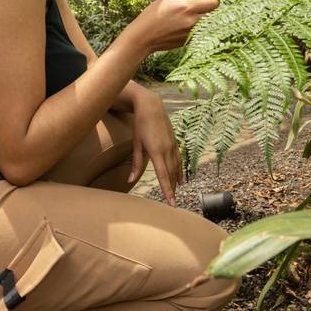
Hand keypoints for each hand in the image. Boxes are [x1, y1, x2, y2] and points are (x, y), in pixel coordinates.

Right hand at [126, 0, 218, 56]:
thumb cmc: (152, 14)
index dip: (213, 2)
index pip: (214, 4)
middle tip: (200, 10)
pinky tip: (185, 28)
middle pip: (213, 16)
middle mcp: (192, 21)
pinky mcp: (188, 42)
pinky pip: (199, 34)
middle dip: (209, 13)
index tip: (208, 1)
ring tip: (191, 20)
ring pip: (207, 26)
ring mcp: (191, 33)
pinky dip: (197, 31)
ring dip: (204, 22)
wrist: (143, 37)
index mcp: (188, 7)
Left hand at [126, 91, 182, 206]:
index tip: (171, 203)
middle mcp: (168, 150)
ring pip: (176, 168)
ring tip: (175, 194)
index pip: (163, 176)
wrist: (151, 106)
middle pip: (171, 175)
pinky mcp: (175, 142)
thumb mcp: (136, 144)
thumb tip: (130, 180)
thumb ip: (135, 163)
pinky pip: (179, 160)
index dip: (167, 191)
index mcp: (157, 151)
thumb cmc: (140, 124)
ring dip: (175, 182)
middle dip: (172, 190)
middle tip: (172, 204)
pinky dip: (179, 171)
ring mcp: (173, 146)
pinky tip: (180, 179)